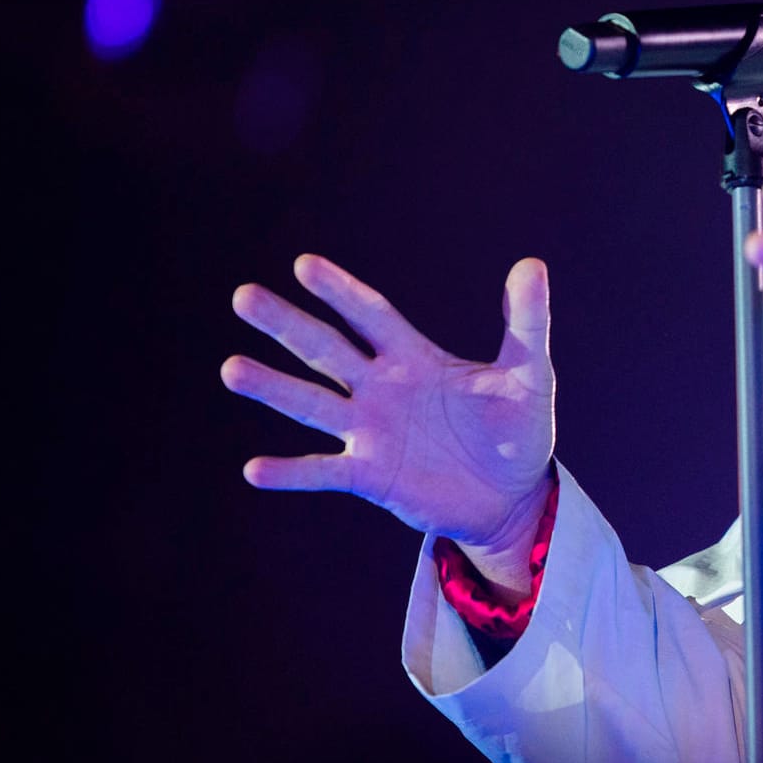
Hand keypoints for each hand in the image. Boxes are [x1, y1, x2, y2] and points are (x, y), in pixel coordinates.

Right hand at [222, 254, 554, 588]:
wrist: (515, 497)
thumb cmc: (519, 429)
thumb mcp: (529, 373)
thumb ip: (527, 322)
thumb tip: (531, 264)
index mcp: (414, 358)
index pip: (371, 316)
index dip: (340, 292)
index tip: (304, 265)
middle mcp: (382, 389)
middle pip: (326, 349)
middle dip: (286, 324)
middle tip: (244, 297)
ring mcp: (371, 433)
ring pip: (313, 404)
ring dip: (273, 387)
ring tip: (231, 368)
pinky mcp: (371, 477)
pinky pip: (325, 471)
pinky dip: (291, 472)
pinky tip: (255, 469)